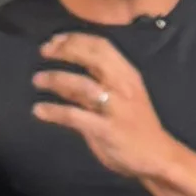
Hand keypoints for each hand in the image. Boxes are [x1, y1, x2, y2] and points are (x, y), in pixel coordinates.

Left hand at [33, 32, 177, 181]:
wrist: (157, 156)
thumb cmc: (137, 125)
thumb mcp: (119, 98)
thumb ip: (92, 87)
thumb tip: (59, 78)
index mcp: (128, 75)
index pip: (102, 46)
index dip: (76, 39)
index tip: (54, 40)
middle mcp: (123, 87)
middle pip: (93, 57)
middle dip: (66, 50)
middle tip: (44, 51)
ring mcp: (116, 108)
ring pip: (83, 85)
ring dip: (56, 79)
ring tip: (38, 79)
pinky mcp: (106, 130)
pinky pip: (75, 116)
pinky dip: (54, 111)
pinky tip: (39, 110)